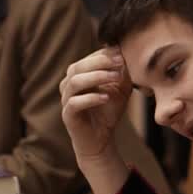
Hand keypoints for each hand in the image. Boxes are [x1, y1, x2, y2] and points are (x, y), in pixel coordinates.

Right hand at [59, 47, 131, 163]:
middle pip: (78, 66)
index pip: (87, 58)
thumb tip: (126, 56)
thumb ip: (122, 74)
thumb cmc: (108, 111)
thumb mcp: (120, 90)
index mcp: (79, 76)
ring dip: (96, 77)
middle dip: (101, 62)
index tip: (122, 53)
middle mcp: (69, 85)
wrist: (101, 139)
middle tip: (120, 62)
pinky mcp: (67, 115)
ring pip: (74, 82)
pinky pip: (74, 103)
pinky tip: (106, 98)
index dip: (104, 54)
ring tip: (116, 77)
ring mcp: (66, 100)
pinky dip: (90, 98)